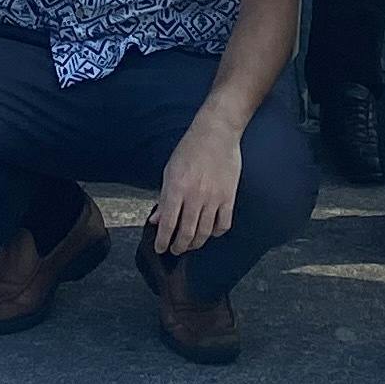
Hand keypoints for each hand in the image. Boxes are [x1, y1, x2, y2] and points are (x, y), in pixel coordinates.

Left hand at [151, 114, 246, 258]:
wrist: (216, 133)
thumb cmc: (190, 149)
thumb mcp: (170, 171)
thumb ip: (164, 198)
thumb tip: (156, 219)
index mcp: (177, 188)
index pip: (168, 224)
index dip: (162, 241)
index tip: (160, 248)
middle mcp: (195, 196)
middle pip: (187, 234)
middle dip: (179, 247)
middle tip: (175, 250)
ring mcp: (214, 198)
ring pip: (205, 233)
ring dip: (196, 243)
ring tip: (190, 245)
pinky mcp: (229, 197)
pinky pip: (223, 224)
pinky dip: (216, 233)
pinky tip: (211, 232)